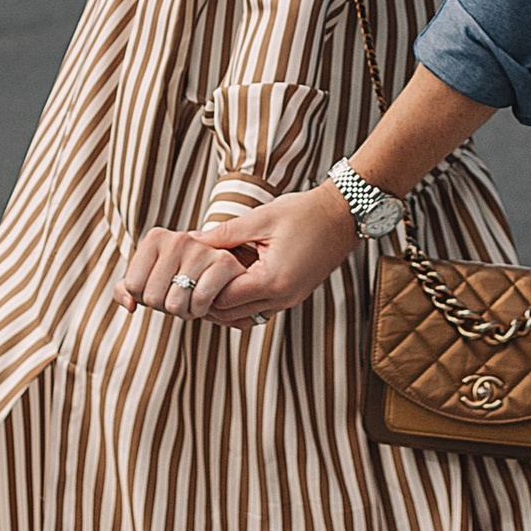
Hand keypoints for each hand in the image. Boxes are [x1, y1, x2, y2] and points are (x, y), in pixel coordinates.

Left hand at [117, 185, 359, 326]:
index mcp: (272, 281)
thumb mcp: (260, 218)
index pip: (222, 300)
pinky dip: (242, 301)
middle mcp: (282, 298)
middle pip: (231, 315)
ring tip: (208, 282)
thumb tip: (191, 241)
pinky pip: (260, 309)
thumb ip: (224, 234)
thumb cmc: (304, 213)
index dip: (201, 290)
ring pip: (245, 317)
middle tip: (190, 282)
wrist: (343, 216)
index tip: (187, 274)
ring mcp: (290, 300)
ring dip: (226, 304)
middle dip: (208, 301)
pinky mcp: (294, 295)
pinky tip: (232, 281)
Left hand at [118, 225, 257, 322]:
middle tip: (180, 297)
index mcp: (155, 237)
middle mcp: (177, 238)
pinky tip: (209, 300)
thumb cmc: (182, 277)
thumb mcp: (148, 280)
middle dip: (165, 307)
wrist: (225, 273)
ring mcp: (201, 249)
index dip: (144, 298)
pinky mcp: (224, 263)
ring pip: (175, 304)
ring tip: (193, 298)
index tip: (160, 289)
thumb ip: (126, 291)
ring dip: (185, 312)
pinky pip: (199, 302)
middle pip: (152, 298)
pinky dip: (202, 310)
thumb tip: (129, 305)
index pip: (132, 286)